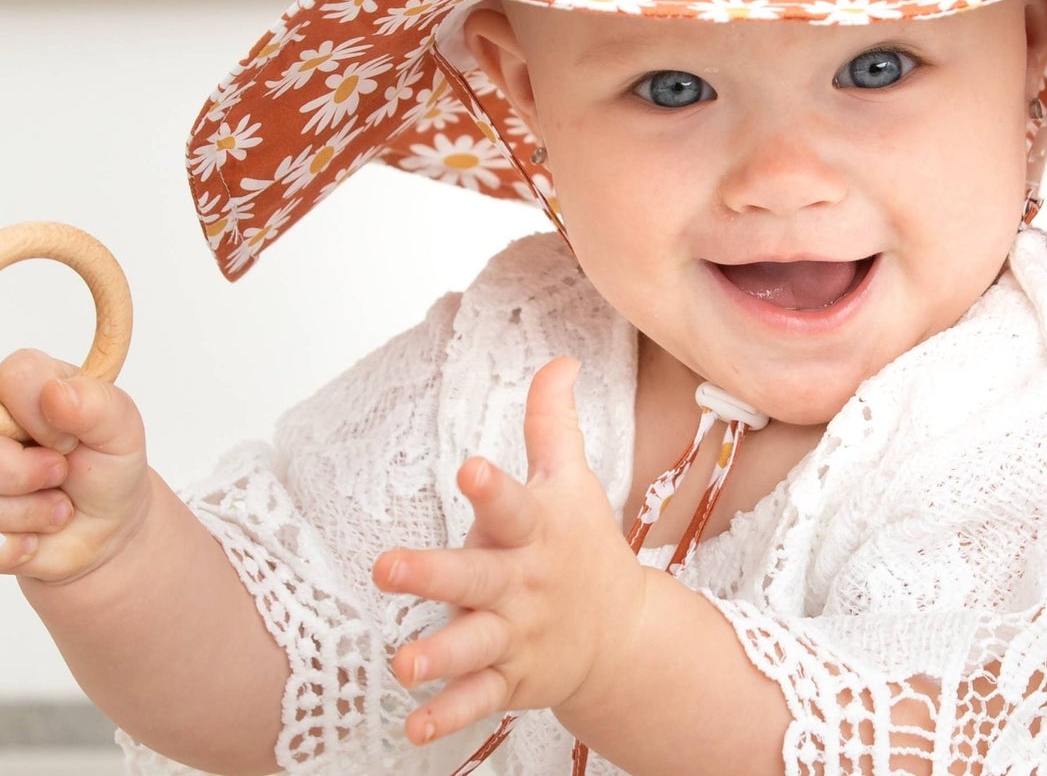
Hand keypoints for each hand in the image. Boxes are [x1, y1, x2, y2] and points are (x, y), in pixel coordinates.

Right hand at [0, 349, 151, 583]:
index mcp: (29, 387)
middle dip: (33, 470)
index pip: (13, 375)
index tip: (69, 435)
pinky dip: (23, 544)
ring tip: (58, 504)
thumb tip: (57, 392)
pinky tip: (37, 535)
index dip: (41, 411)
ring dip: (35, 511)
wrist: (106, 527)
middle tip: (62, 471)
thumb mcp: (122, 431)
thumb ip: (98, 404)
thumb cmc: (109, 465)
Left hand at [373, 357, 644, 747]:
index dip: (491, 488)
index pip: (513, 503)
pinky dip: (448, 714)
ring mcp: (518, 635)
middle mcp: (526, 582)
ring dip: (439, 654)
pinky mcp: (511, 680)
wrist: (622, 635)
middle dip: (434, 574)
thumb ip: (553, 422)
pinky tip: (413, 724)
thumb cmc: (583, 543)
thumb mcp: (572, 479)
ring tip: (402, 662)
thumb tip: (560, 359)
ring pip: (474, 646)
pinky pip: (478, 701)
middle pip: (477, 577)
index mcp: (538, 528)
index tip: (470, 470)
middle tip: (386, 565)